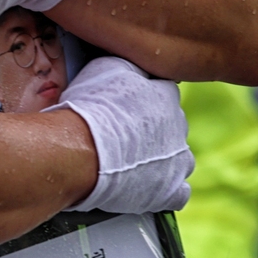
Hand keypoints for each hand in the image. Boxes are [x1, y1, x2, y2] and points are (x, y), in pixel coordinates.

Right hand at [45, 57, 192, 212]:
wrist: (78, 151)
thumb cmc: (88, 109)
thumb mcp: (105, 66)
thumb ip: (129, 65)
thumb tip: (136, 66)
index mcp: (166, 96)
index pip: (164, 92)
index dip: (144, 100)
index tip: (125, 108)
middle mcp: (179, 126)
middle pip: (172, 126)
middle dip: (153, 131)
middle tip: (123, 136)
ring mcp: (178, 162)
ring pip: (179, 158)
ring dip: (162, 160)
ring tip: (133, 163)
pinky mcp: (171, 192)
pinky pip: (179, 192)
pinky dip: (166, 190)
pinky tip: (148, 187)